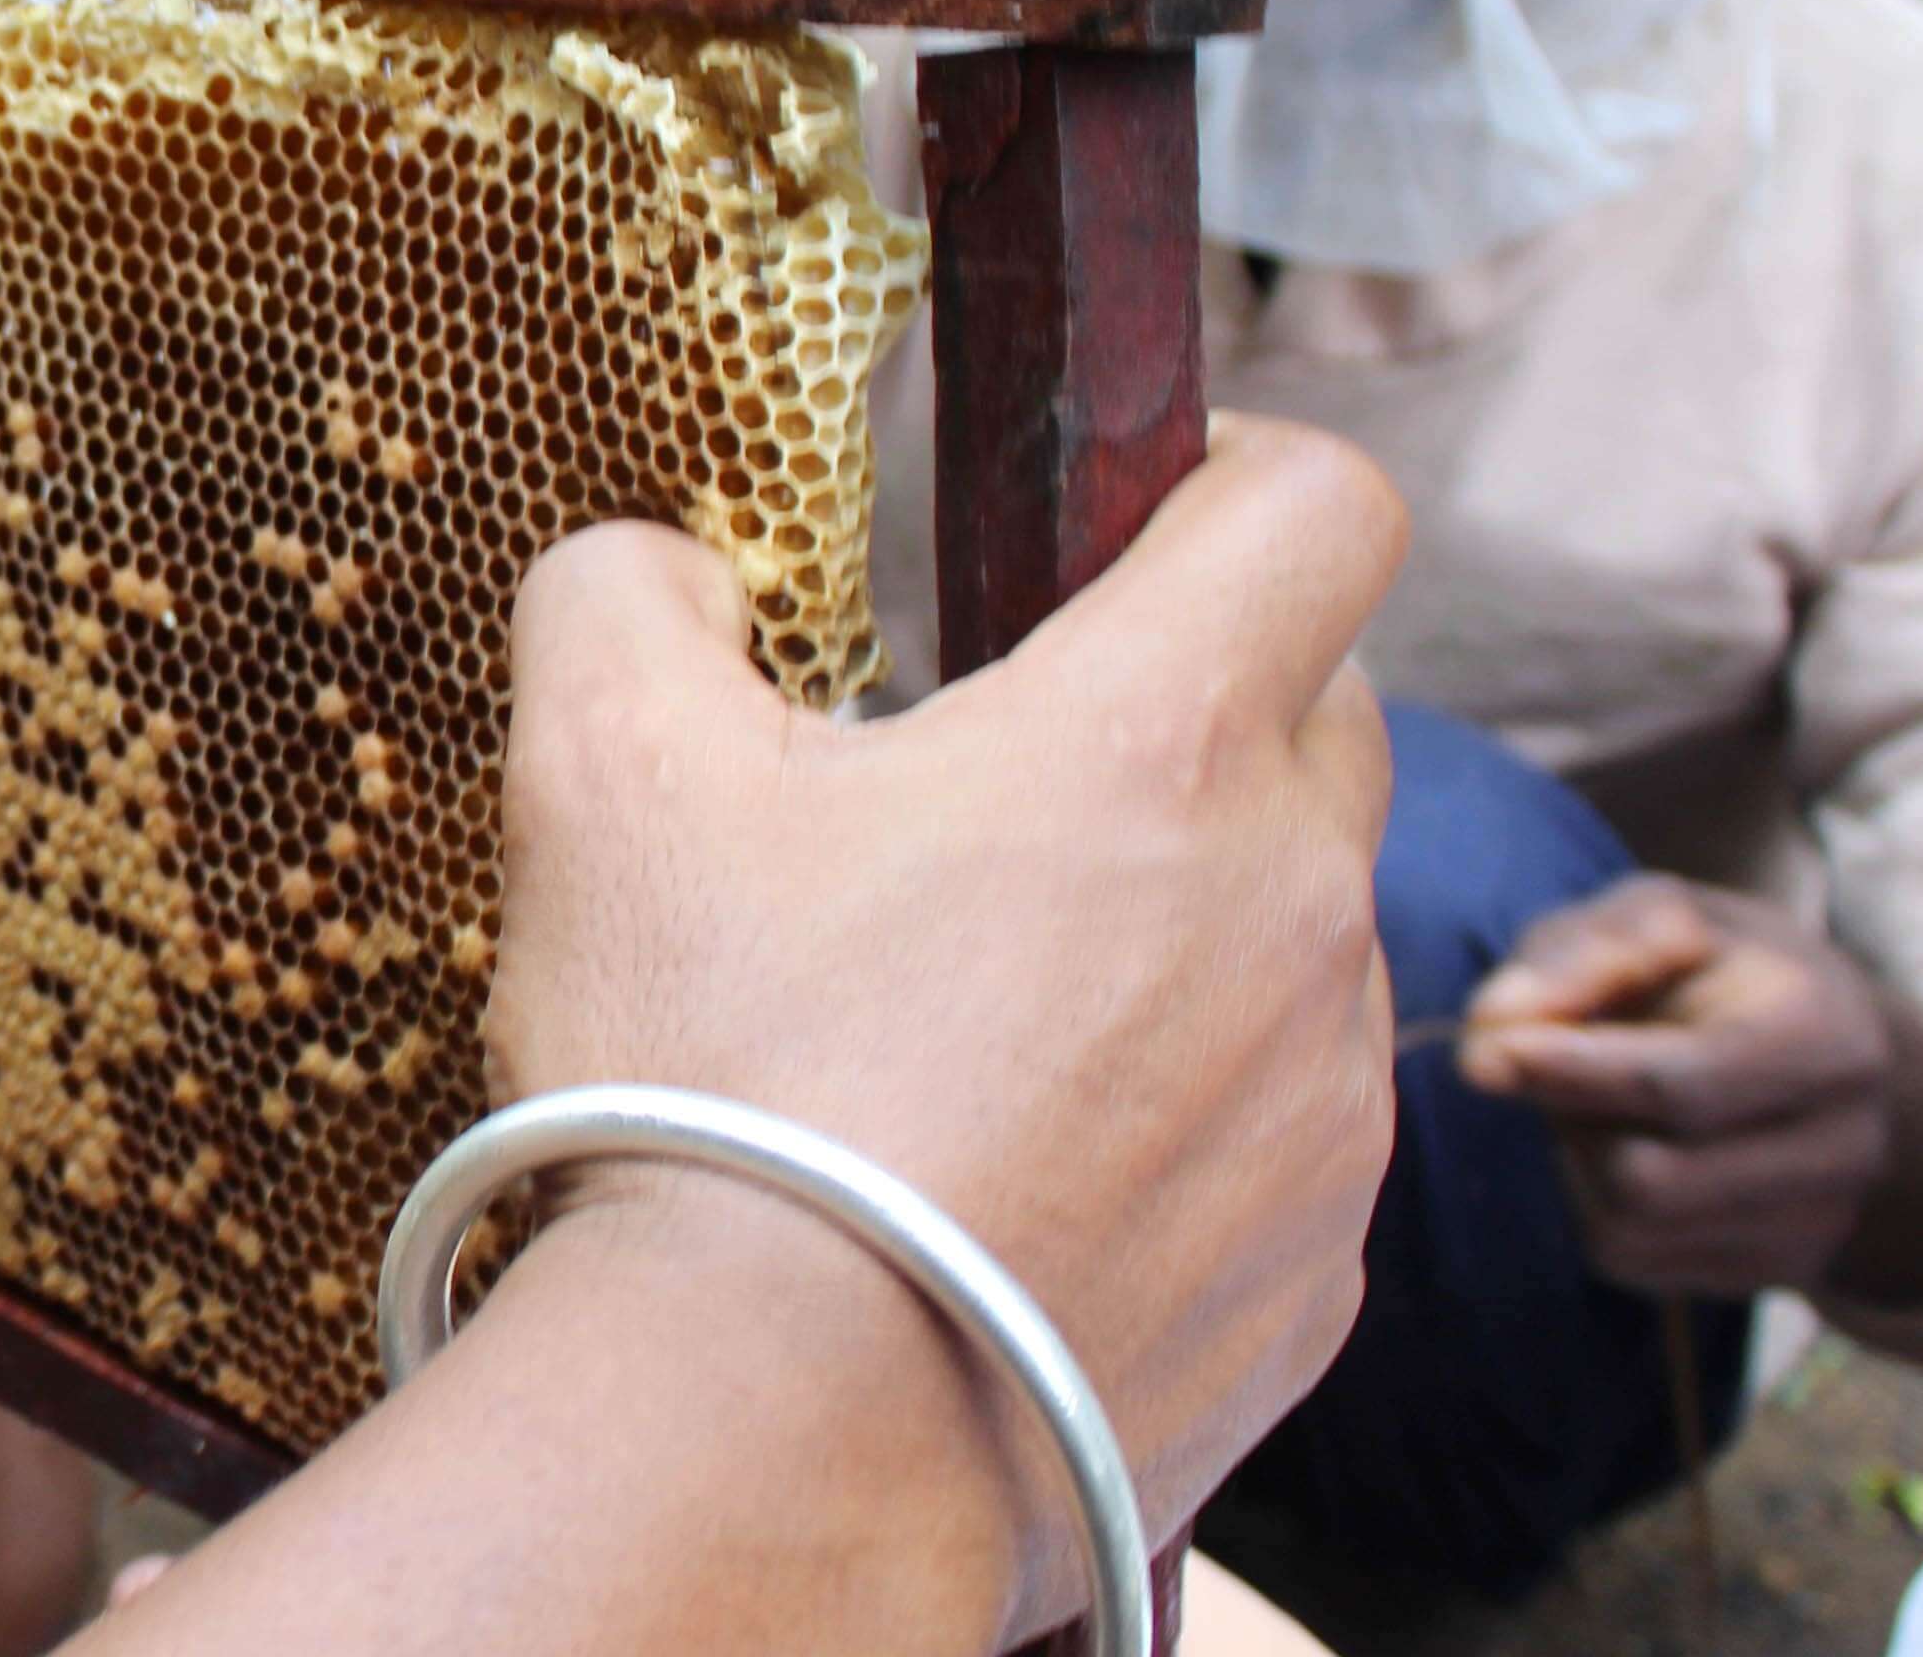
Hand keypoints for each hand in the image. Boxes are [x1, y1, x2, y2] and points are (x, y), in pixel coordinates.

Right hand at [484, 415, 1405, 1556]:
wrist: (776, 1446)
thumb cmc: (706, 1090)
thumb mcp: (594, 776)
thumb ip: (629, 598)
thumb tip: (668, 574)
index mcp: (1158, 742)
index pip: (1325, 505)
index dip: (1237, 476)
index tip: (1134, 527)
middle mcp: (1295, 906)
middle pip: (1318, 724)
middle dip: (1186, 724)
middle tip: (996, 804)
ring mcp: (1327, 1107)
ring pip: (1292, 947)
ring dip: (1171, 947)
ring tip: (970, 1039)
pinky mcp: (1321, 1276)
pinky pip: (1273, 1143)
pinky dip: (1168, 1135)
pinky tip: (1006, 1191)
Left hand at [1457, 875, 1895, 1297]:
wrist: (1825, 1050)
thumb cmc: (1720, 968)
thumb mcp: (1658, 915)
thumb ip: (1580, 954)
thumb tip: (1493, 1028)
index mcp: (1825, 1035)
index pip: (1678, 1086)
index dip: (1569, 1072)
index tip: (1489, 1051)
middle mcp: (1844, 1145)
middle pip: (1648, 1180)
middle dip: (1575, 1119)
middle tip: (1559, 1063)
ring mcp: (1818, 1222)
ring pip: (1630, 1229)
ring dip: (1578, 1162)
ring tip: (1603, 1103)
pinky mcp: (1775, 1271)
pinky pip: (1634, 1263)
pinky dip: (1596, 1205)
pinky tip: (1627, 1149)